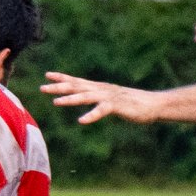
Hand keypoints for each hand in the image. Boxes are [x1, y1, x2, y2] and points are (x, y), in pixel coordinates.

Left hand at [42, 72, 162, 123]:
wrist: (153, 104)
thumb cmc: (131, 103)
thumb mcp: (110, 99)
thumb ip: (97, 98)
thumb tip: (86, 98)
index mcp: (99, 88)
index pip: (77, 80)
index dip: (62, 77)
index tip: (47, 75)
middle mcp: (101, 89)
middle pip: (77, 87)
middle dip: (59, 87)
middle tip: (42, 87)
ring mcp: (109, 97)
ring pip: (86, 96)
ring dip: (71, 99)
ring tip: (56, 102)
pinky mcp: (118, 106)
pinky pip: (103, 110)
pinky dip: (92, 115)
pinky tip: (81, 120)